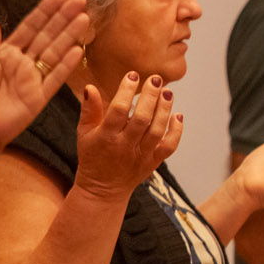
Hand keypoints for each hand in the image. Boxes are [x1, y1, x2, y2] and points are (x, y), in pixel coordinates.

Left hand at [0, 0, 91, 157]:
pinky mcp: (40, 96)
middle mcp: (23, 62)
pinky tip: (79, 50)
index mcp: (4, 53)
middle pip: (48, 35)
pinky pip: (56, 77)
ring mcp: (33, 78)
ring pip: (56, 52)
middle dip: (64, 17)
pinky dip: (67, 64)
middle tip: (80, 0)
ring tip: (85, 18)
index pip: (29, 27)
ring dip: (71, 35)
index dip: (44, 11)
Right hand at [73, 72, 182, 199]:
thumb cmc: (92, 155)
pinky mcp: (153, 162)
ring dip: (164, 110)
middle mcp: (124, 146)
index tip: (133, 75)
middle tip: (157, 79)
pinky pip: (169, 146)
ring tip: (168, 92)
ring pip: (157, 131)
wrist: (102, 188)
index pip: (117, 111)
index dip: (126, 91)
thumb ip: (89, 110)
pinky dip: (177, 131)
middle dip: (150, 97)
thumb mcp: (84, 133)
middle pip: (141, 120)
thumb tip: (90, 86)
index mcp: (105, 137)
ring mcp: (141, 155)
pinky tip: (178, 115)